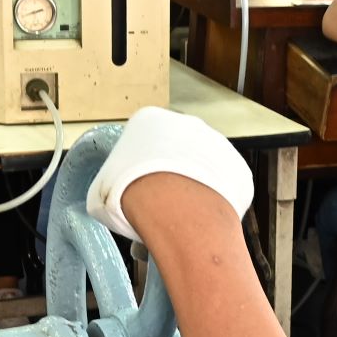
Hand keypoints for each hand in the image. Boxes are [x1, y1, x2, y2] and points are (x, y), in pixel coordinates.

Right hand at [86, 105, 253, 239]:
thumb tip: (106, 200)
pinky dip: (216, 200)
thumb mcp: (99, 193)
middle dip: (169, 174)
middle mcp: (186, 124)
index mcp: (148, 120)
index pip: (142, 141)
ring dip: (195, 186)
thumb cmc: (135, 197)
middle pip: (177, 150)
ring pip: (204, 167)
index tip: (136, 185)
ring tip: (180, 213)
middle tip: (160, 202)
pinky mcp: (236, 168)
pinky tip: (201, 216)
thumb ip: (107, 186)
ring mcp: (216, 143)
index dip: (137, 167)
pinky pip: (226, 186)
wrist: (174, 211)